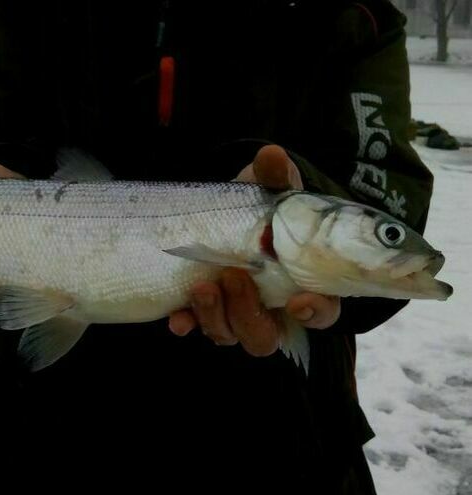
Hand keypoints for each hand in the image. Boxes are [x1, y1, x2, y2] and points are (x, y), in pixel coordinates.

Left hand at [168, 145, 339, 355]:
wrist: (225, 212)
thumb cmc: (263, 208)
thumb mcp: (272, 190)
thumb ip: (276, 177)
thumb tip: (270, 156)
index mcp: (303, 284)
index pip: (321, 312)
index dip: (315, 312)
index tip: (299, 301)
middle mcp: (270, 309)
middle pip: (266, 335)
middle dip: (248, 313)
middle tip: (235, 276)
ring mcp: (235, 314)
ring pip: (230, 335)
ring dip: (215, 317)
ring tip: (202, 287)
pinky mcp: (205, 311)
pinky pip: (196, 327)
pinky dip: (187, 323)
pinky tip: (176, 317)